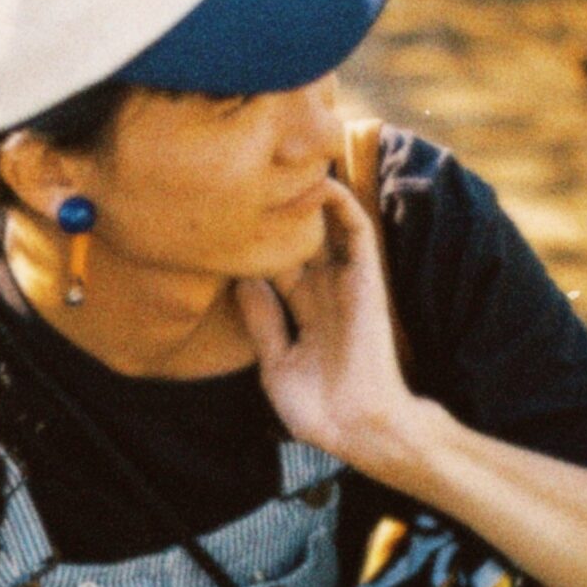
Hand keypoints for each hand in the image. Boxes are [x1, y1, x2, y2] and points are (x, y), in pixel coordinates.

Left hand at [234, 181, 416, 463]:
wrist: (356, 426)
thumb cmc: (318, 407)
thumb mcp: (276, 362)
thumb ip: (262, 320)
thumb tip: (240, 281)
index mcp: (303, 311)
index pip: (274, 263)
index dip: (252, 240)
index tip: (221, 217)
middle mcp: (323, 290)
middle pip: (298, 236)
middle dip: (278, 209)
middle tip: (247, 175)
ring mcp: (344, 281)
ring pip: (327, 224)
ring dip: (310, 195)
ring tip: (283, 160)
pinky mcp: (366, 277)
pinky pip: (356, 229)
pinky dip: (340, 202)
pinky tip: (316, 179)